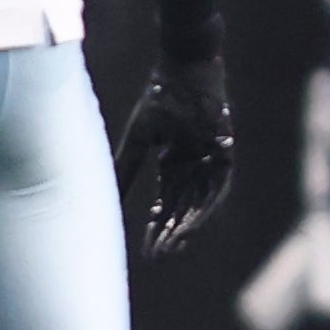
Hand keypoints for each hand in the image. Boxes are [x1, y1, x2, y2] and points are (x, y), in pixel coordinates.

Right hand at [116, 54, 237, 258]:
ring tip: (170, 249)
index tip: (144, 252)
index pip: (165, 204)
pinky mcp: (225, 155)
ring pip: (199, 204)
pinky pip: (217, 190)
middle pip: (182, 209)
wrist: (182, 71)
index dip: (155, 228)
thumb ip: (124, 171)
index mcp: (173, 163)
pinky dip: (204, 210)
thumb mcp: (137, 141)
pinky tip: (190, 228)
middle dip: (168, 234)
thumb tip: (104, 199)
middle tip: (156, 258)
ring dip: (186, 227)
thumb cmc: (159, 100)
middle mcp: (193, 166)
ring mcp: (210, 162)